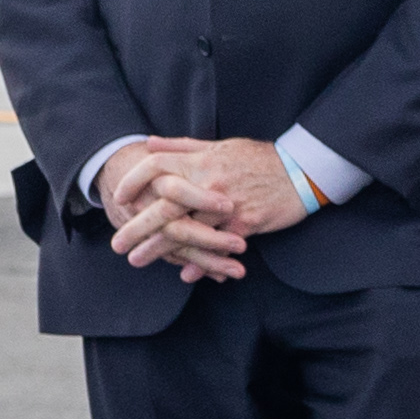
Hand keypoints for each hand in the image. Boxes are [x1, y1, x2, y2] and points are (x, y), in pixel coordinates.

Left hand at [104, 136, 305, 278]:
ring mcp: (227, 206)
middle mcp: (209, 183)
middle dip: (136, 226)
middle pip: (163, 205)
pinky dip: (202, 263)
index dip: (133, 182)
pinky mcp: (246, 224)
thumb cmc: (261, 158)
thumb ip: (183, 146)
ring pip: (186, 231)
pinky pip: (218, 247)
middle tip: (117, 244)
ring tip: (139, 260)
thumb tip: (149, 144)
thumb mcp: (221, 145)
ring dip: (159, 250)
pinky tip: (186, 274)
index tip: (120, 199)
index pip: (155, 167)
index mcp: (201, 161)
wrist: (302, 170)